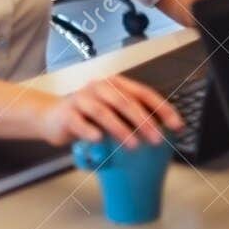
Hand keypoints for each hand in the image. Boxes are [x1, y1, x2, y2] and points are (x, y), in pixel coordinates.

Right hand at [36, 75, 183, 147]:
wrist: (52, 117)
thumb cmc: (88, 116)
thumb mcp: (112, 112)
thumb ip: (131, 117)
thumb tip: (162, 132)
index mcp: (117, 84)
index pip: (144, 93)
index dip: (162, 108)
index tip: (176, 125)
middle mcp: (100, 87)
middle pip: (126, 102)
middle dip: (144, 121)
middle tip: (157, 139)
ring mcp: (82, 99)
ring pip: (104, 112)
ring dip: (121, 129)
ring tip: (134, 145)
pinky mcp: (66, 114)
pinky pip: (80, 123)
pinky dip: (91, 132)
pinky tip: (100, 140)